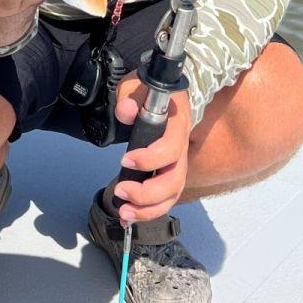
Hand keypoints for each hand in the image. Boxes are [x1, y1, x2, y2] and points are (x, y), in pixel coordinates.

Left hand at [109, 75, 192, 222]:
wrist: (163, 95)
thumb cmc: (149, 91)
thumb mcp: (136, 85)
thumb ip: (130, 96)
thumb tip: (126, 112)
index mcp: (177, 126)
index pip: (171, 149)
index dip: (150, 159)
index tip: (125, 159)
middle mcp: (181, 149)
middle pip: (175, 180)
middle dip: (148, 193)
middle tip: (121, 190)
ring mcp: (176, 164)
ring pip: (172, 195)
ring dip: (148, 209)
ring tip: (124, 212)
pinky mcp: (167, 174)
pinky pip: (163, 198)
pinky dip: (147, 212)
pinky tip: (128, 217)